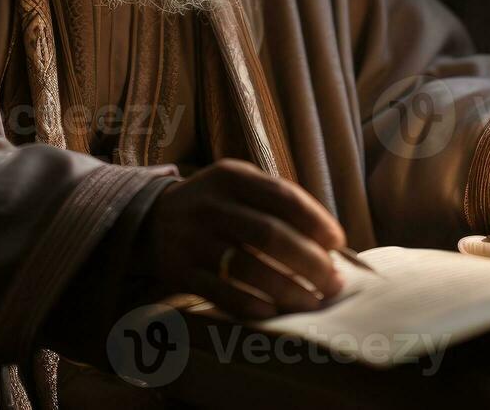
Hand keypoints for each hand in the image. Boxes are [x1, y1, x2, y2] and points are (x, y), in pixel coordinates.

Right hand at [136, 158, 345, 318]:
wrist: (152, 219)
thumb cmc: (216, 204)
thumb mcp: (239, 184)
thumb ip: (275, 200)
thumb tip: (328, 239)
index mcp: (231, 176)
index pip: (282, 196)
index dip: (315, 220)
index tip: (338, 242)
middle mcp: (211, 205)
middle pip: (270, 235)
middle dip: (309, 262)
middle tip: (333, 282)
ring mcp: (193, 239)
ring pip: (248, 268)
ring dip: (288, 289)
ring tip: (313, 301)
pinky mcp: (181, 271)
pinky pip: (222, 294)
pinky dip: (252, 305)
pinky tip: (274, 312)